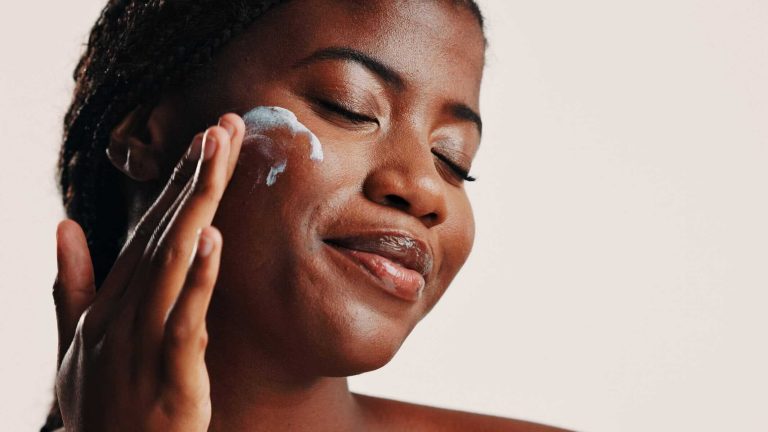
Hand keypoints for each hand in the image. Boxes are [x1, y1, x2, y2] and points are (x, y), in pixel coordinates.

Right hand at [52, 114, 244, 430]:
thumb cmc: (102, 409)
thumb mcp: (76, 346)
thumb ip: (72, 285)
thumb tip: (61, 225)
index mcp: (110, 302)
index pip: (148, 229)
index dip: (177, 183)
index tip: (205, 141)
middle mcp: (122, 312)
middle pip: (164, 231)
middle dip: (194, 176)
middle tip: (223, 126)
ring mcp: (142, 342)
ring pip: (172, 261)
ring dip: (196, 206)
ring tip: (218, 155)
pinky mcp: (168, 375)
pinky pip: (184, 320)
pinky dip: (198, 279)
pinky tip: (214, 239)